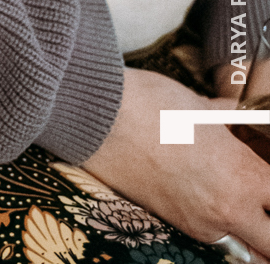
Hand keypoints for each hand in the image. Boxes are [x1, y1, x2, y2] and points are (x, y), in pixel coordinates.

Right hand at [82, 69, 269, 258]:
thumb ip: (227, 117)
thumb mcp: (200, 107)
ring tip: (248, 213)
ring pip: (247, 249)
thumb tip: (237, 112)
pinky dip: (223, 230)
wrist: (100, 120)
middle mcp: (229, 208)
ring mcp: (202, 223)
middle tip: (265, 208)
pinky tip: (216, 207)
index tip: (266, 177)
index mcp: (244, 174)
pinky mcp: (177, 225)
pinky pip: (215, 239)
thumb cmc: (152, 104)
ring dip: (252, 235)